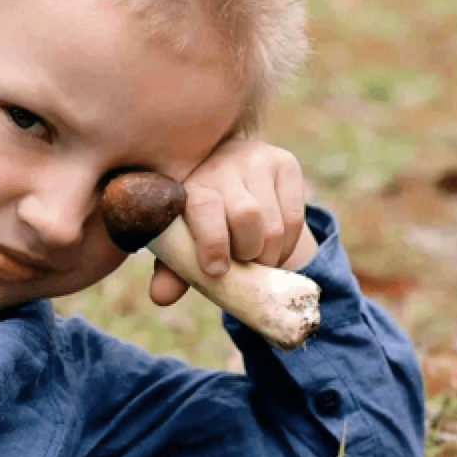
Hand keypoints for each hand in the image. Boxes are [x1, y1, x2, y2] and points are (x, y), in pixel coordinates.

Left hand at [149, 138, 318, 306]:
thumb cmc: (199, 218)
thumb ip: (173, 268)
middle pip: (246, 216)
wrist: (228, 177)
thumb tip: (161, 296)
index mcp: (188, 179)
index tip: (216, 270)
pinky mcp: (285, 163)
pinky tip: (273, 248)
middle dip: (246, 254)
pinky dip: (286, 246)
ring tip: (256, 259)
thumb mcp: (183, 240)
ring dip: (267, 256)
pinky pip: (294, 219)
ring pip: (273, 224)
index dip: (212, 243)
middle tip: (240, 264)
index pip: (205, 207)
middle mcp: (222, 162)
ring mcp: (257, 159)